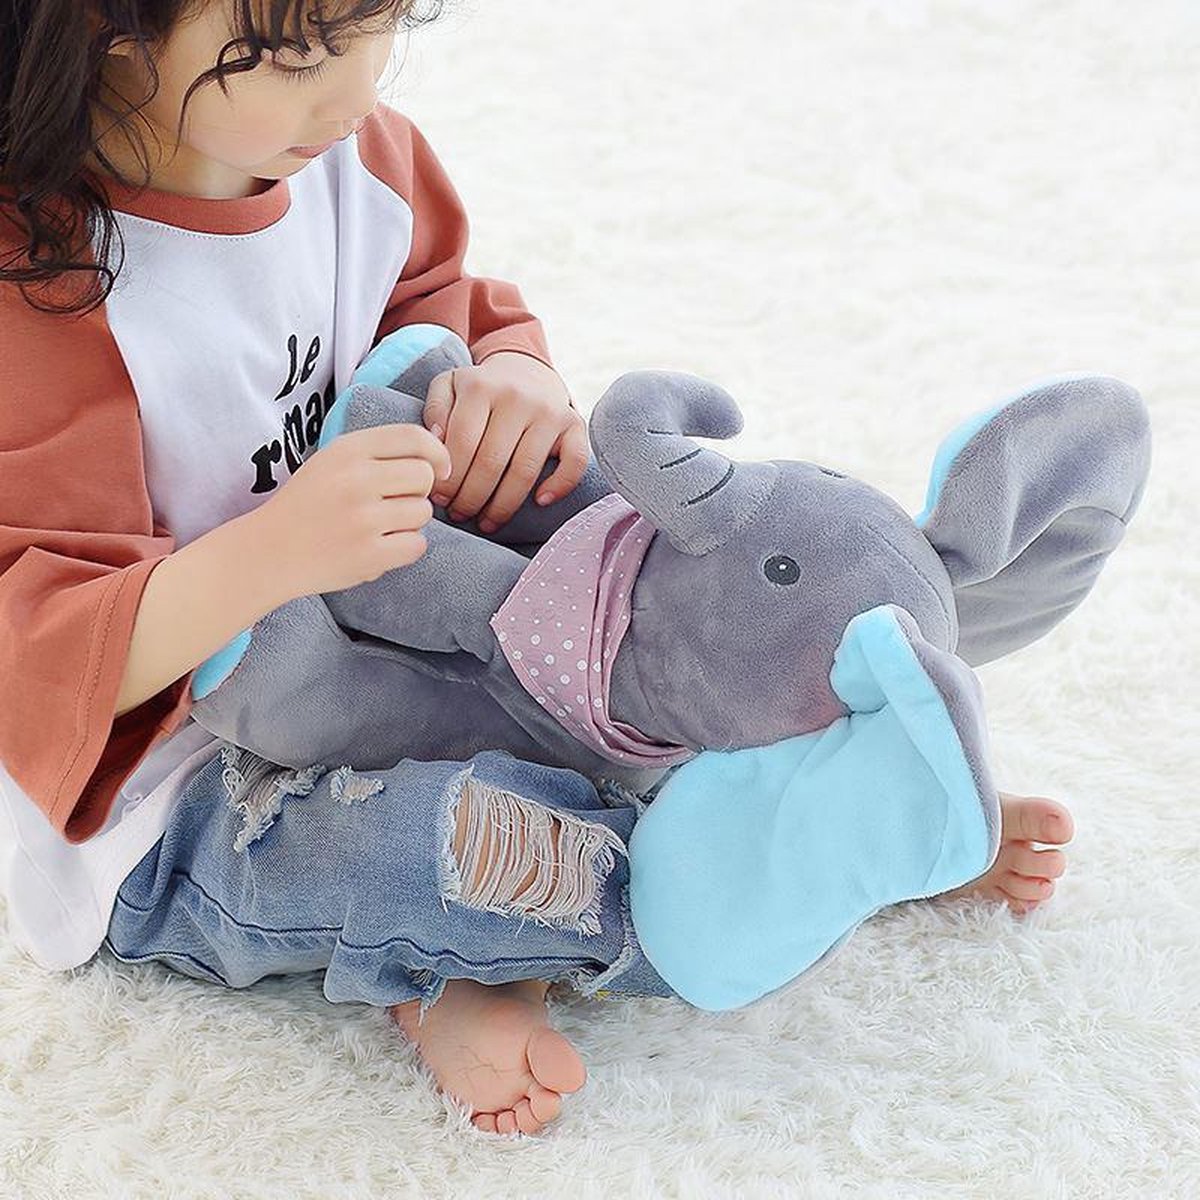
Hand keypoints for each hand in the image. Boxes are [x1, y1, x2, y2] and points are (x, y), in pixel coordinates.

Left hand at [422, 351, 589, 532]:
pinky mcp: (574, 425)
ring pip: (525, 471)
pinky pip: (574, 462)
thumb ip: (435, 410)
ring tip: (487, 523)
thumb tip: (436, 441)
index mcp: (482, 387)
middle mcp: (518, 397)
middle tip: (460, 516)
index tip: (440, 500)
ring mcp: (549, 411)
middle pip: (491, 462)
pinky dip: (559, 486)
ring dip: (503, 506)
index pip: (462, 443)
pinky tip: (540, 502)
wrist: (527, 372)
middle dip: (471, 499)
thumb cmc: (482, 390)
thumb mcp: (450, 386)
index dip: (449, 479)